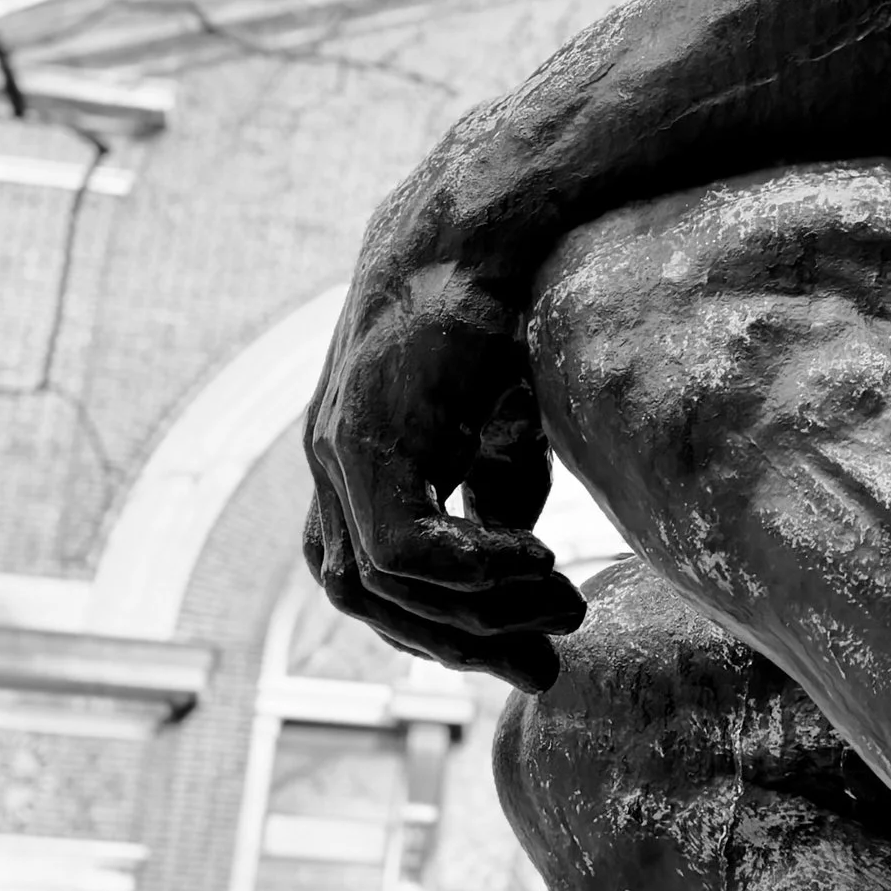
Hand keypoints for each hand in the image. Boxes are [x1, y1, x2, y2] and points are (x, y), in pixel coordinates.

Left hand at [303, 169, 585, 692]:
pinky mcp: (364, 441)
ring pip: (381, 587)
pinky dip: (471, 570)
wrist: (482, 225)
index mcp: (357, 460)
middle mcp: (331, 463)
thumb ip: (496, 487)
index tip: (525, 653)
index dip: (443, 626)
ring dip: (478, 612)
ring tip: (560, 600)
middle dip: (458, 644)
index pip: (376, 578)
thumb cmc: (499, 306)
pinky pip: (402, 550)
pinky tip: (538, 557)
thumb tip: (512, 554)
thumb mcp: (503, 419)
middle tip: (545, 666)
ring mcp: (338, 453)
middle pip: (366, 599)